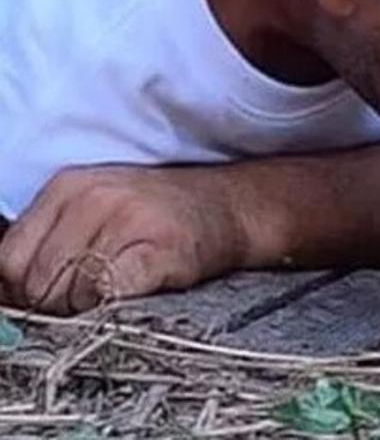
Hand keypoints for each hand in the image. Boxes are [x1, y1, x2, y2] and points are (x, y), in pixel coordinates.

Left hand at [0, 141, 379, 314]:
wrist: (238, 206)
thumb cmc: (162, 216)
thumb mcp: (96, 209)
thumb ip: (51, 241)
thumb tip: (8, 296)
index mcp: (69, 184)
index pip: (9, 260)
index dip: (26, 291)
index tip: (57, 297)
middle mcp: (94, 196)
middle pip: (37, 283)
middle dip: (57, 306)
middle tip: (97, 298)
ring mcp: (128, 219)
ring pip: (71, 297)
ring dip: (88, 313)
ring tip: (121, 295)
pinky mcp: (160, 249)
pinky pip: (108, 298)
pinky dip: (113, 310)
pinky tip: (136, 296)